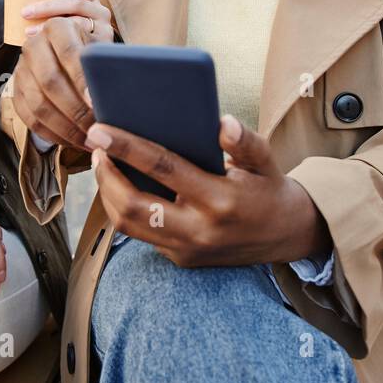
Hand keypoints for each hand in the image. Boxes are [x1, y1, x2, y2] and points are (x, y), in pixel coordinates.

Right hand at [11, 15, 96, 150]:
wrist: (64, 55)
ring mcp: (21, 69)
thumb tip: (117, 92)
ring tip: (90, 141)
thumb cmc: (92, 54)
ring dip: (66, 128)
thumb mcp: (100, 48)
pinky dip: (54, 135)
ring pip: (39, 104)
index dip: (83, 80)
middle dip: (76, 110)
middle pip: (50, 81)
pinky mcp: (14, 92)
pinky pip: (30, 119)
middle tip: (98, 130)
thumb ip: (106, 63)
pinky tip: (75, 142)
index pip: (69, 52)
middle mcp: (34, 45)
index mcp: (57, 27)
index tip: (98, 104)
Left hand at [21, 0, 113, 43]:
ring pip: (77, 22)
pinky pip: (80, 39)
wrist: (84, 61)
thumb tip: (22, 3)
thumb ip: (51, 7)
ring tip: (29, 31)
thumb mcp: (63, 15)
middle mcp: (98, 10)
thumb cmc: (67, 33)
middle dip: (48, 6)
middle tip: (25, 12)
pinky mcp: (100, 43)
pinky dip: (61, 41)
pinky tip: (47, 45)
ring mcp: (102, 27)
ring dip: (49, 25)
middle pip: (76, 3)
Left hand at [85, 115, 330, 268]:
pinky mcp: (182, 259)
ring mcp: (188, 250)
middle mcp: (200, 230)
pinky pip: (142, 235)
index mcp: (220, 200)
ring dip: (108, 194)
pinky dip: (125, 209)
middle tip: (95, 147)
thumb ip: (245, 141)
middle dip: (106, 175)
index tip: (100, 130)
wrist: (287, 235)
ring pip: (128, 226)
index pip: (163, 168)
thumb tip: (222, 123)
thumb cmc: (270, 188)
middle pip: (132, 206)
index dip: (126, 148)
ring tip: (103, 163)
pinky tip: (120, 184)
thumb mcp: (266, 160)